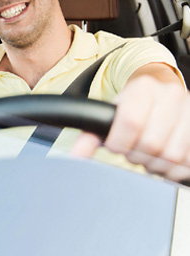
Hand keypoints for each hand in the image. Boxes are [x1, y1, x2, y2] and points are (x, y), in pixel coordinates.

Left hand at [71, 75, 189, 182]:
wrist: (161, 90)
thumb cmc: (132, 105)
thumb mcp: (111, 113)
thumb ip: (91, 134)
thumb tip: (77, 155)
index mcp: (144, 87)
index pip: (131, 122)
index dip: (120, 142)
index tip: (115, 146)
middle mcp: (171, 95)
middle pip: (152, 143)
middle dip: (137, 155)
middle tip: (132, 150)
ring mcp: (189, 110)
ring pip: (172, 156)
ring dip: (156, 164)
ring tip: (147, 154)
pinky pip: (187, 161)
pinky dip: (173, 168)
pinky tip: (163, 158)